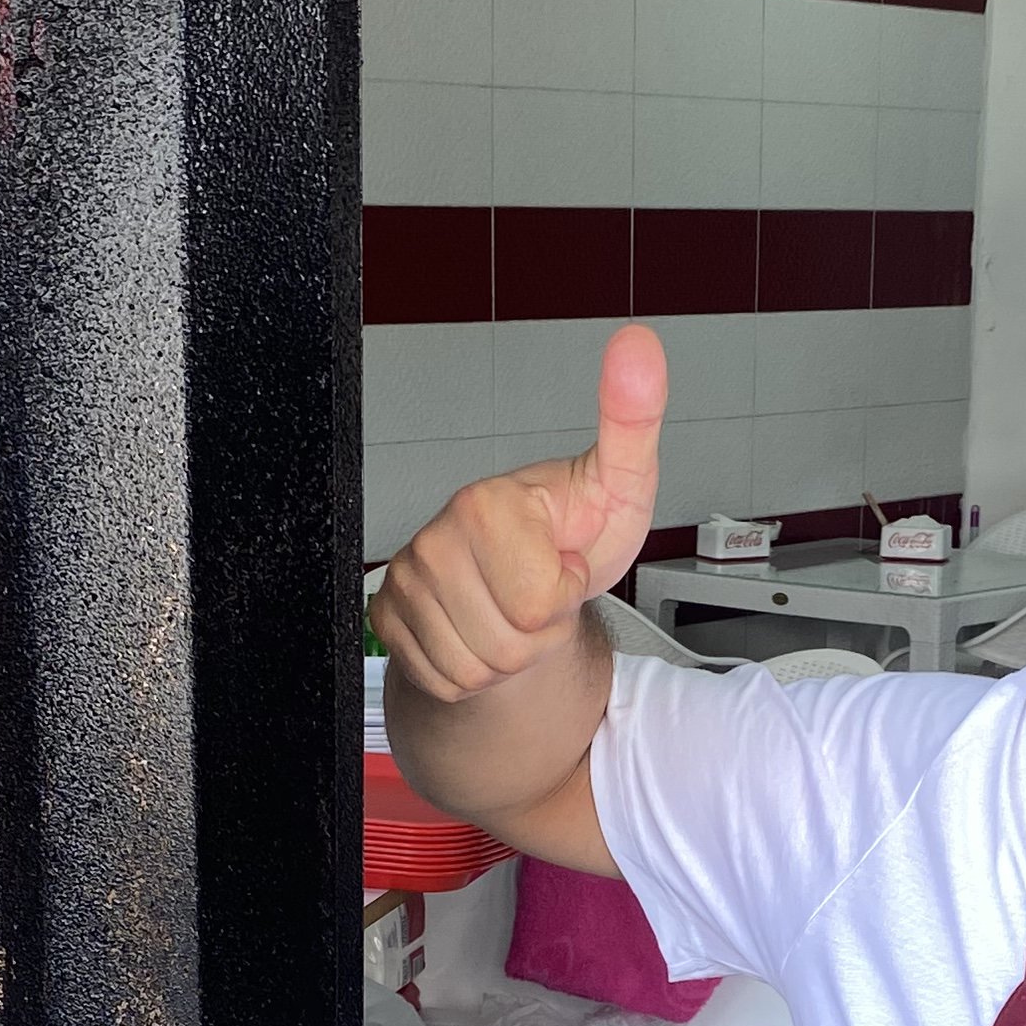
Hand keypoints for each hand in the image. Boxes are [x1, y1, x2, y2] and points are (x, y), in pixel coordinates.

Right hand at [374, 323, 667, 703]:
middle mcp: (433, 538)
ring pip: (475, 670)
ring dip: (509, 655)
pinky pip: (445, 681)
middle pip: (507, 646)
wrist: (528, 580)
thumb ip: (632, 417)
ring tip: (514, 608)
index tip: (563, 559)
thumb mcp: (621, 484)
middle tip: (540, 590)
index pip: (540, 605)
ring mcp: (405, 580)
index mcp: (486, 503)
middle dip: (539, 633)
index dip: (565, 594)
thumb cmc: (576, 533)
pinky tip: (483, 626)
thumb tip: (638, 344)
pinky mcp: (387, 618)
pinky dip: (474, 671)